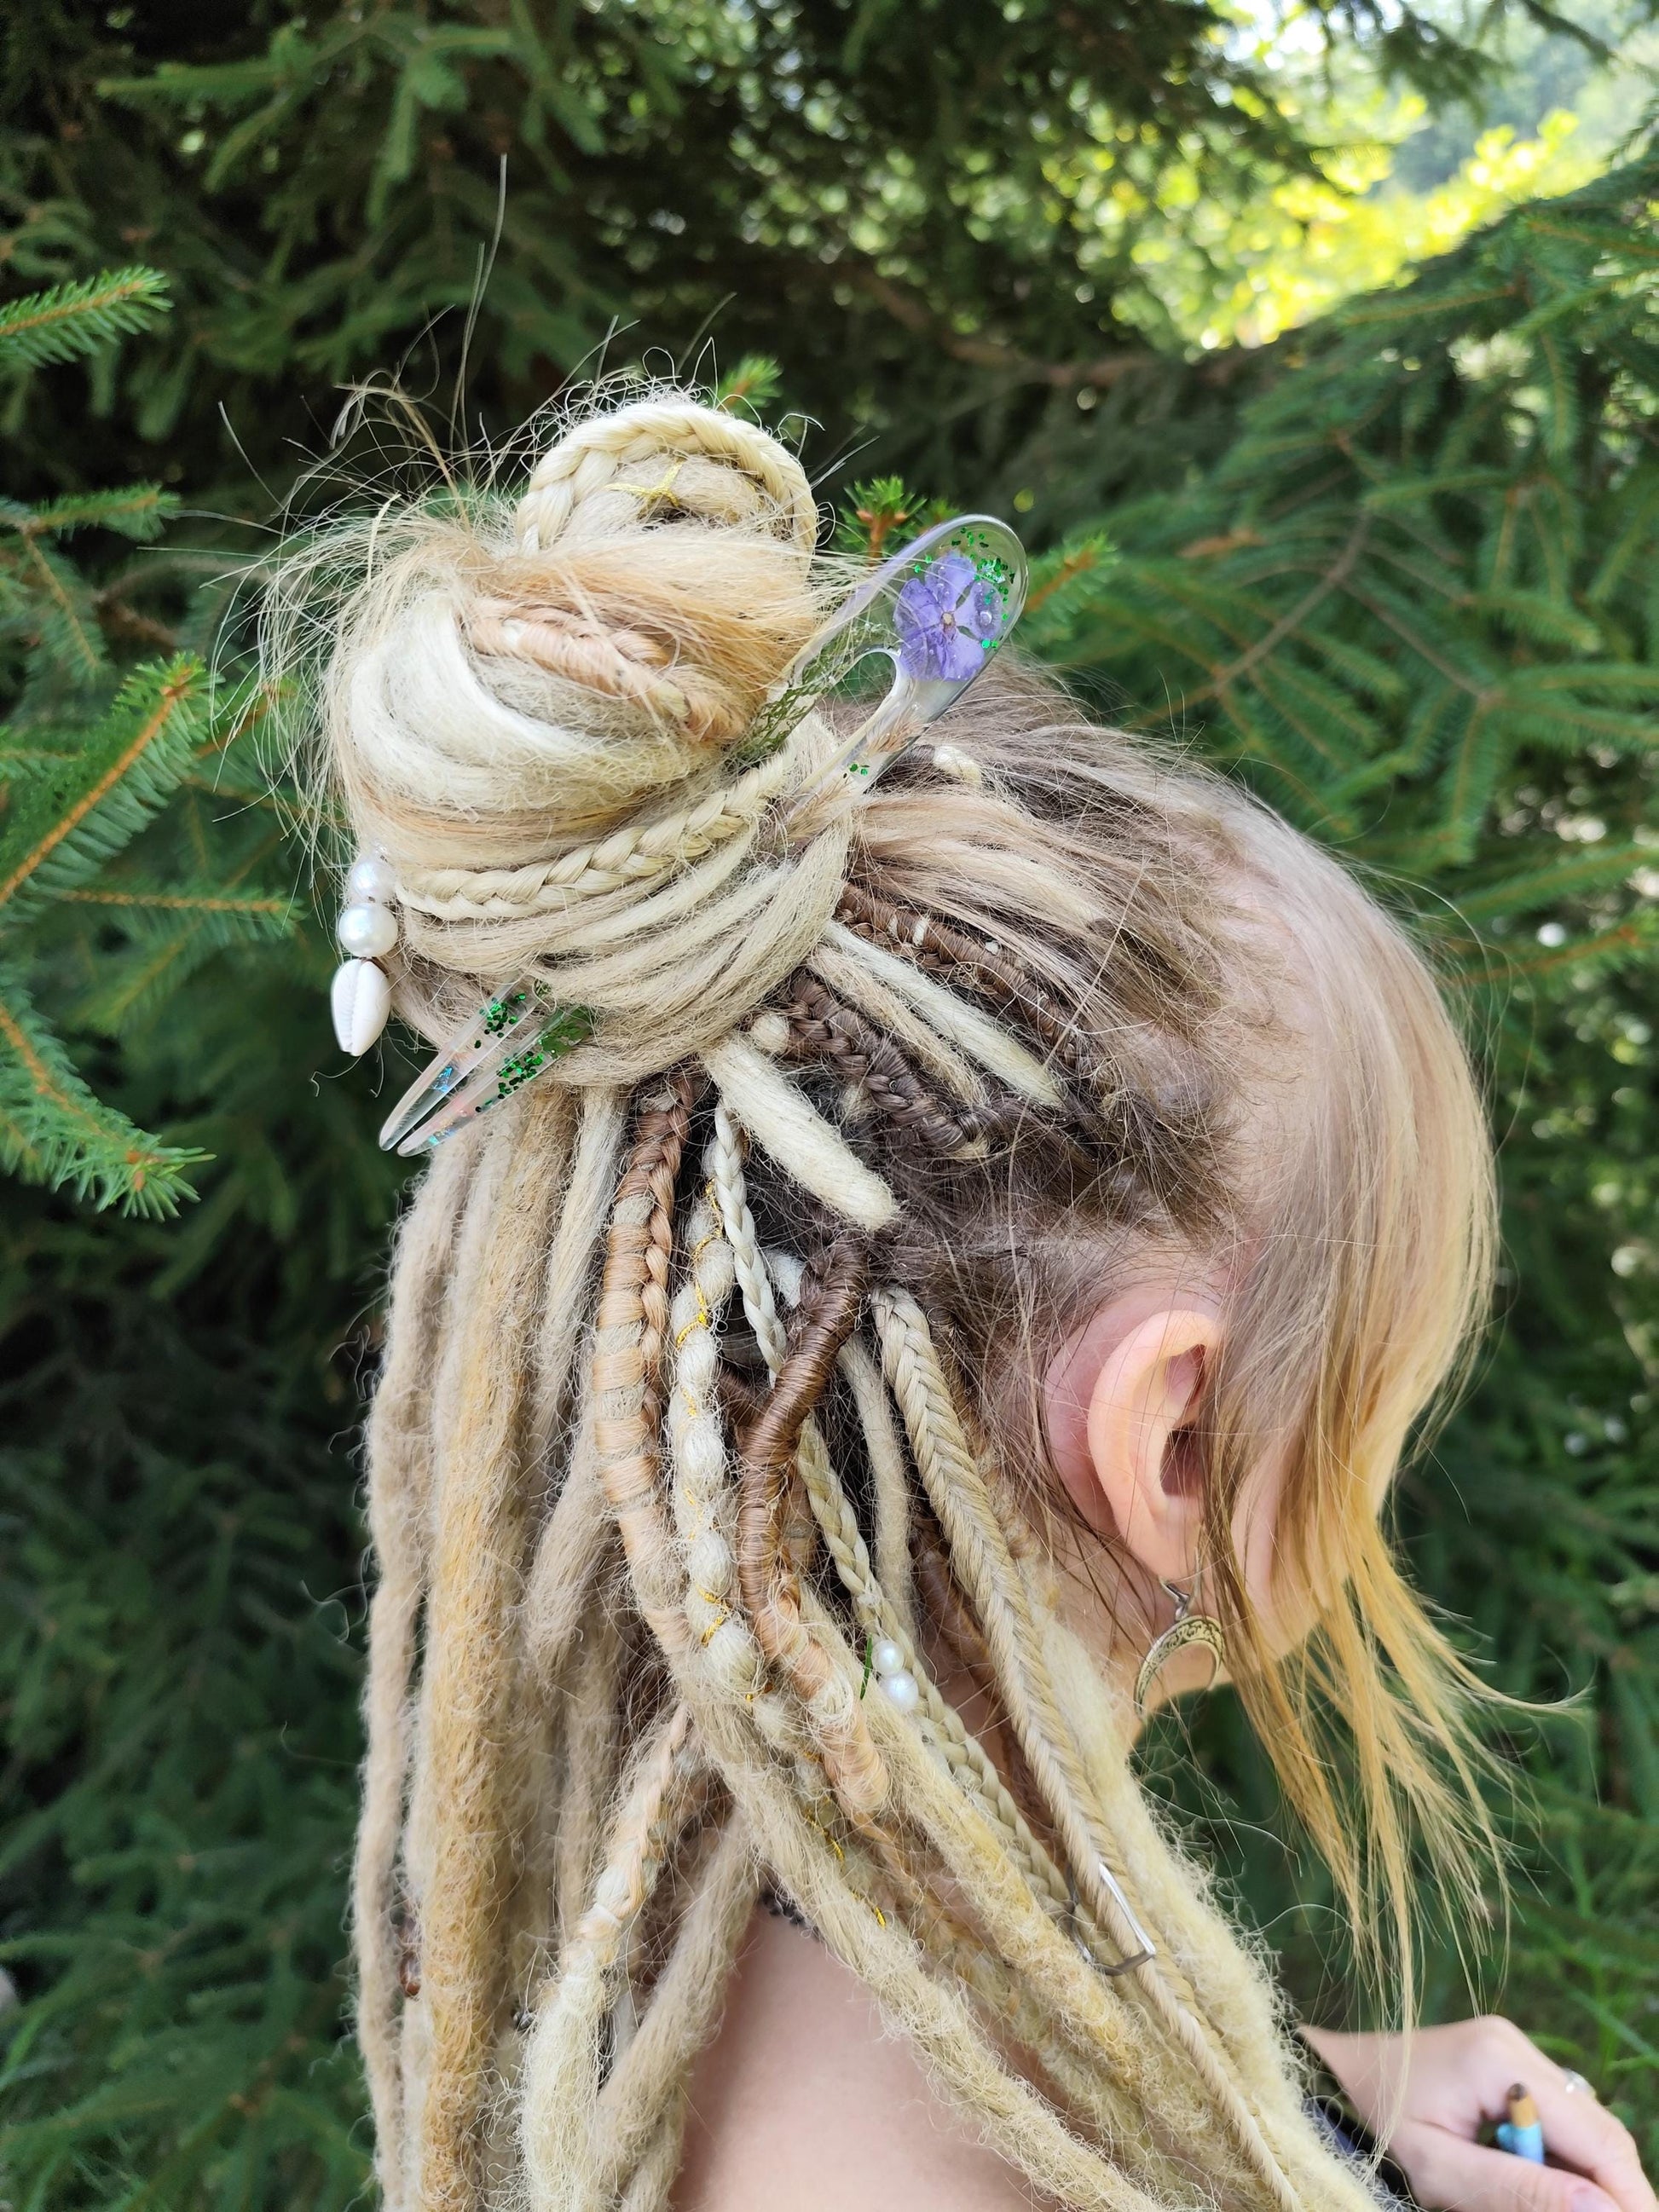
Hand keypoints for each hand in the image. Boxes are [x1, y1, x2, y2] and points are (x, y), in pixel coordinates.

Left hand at [1304, 2019, 1654, 2211]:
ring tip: (1559, 2205)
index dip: (1628, 2194)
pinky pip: (1553, 2119)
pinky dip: (1555, 2160)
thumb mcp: (1441, 2170)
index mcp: (1502, 2060)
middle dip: (1609, 2188)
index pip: (1598, 2135)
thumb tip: (1606, 2211)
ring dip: (1581, 2176)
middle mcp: (1514, 2044)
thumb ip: (1522, 2191)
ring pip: (1581, 2127)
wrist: (1323, 2083)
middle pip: (1597, 2130)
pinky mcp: (1501, 2065)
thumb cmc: (1370, 2126)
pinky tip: (1535, 2186)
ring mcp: (1509, 2050)